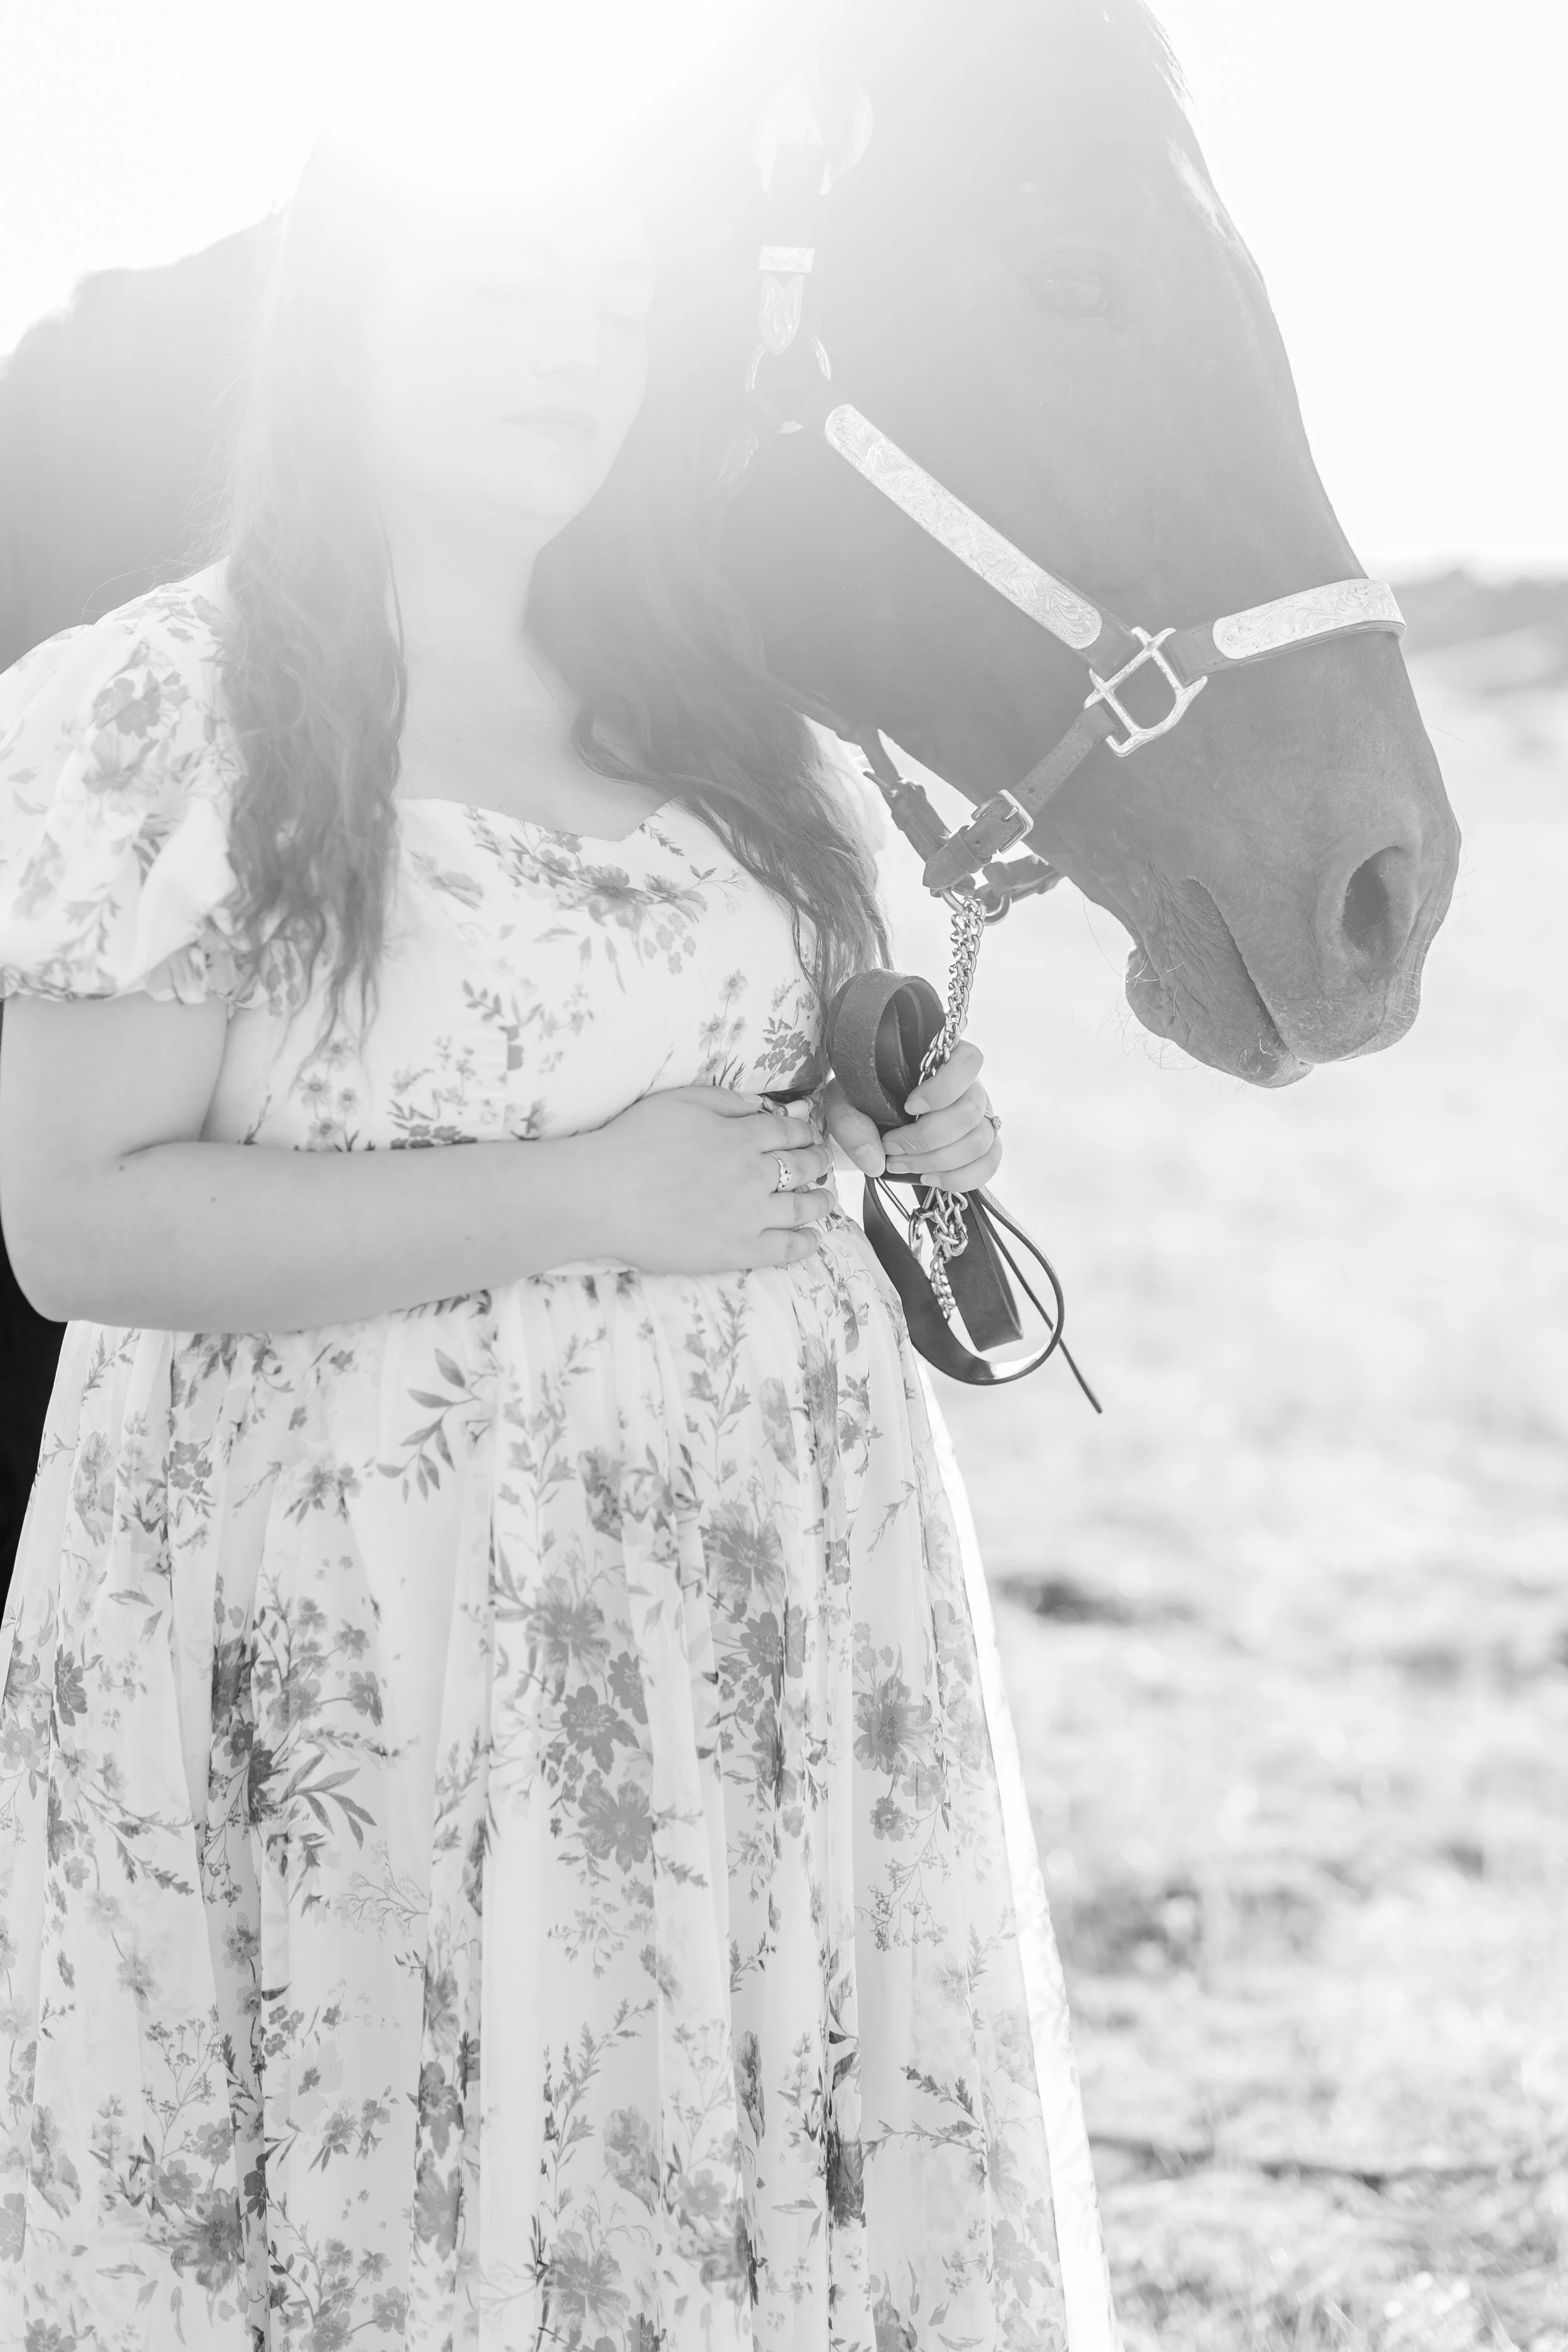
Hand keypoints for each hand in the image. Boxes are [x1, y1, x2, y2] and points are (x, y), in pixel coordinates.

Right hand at [587, 1086, 834, 1274]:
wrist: (605, 1195)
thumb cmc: (633, 1143)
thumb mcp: (680, 1101)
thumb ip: (725, 1101)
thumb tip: (760, 1105)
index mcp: (742, 1135)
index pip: (790, 1131)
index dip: (805, 1132)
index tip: (809, 1136)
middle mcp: (755, 1173)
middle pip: (805, 1165)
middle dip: (819, 1162)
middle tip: (822, 1164)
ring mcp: (750, 1214)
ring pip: (804, 1207)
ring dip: (821, 1201)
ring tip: (824, 1200)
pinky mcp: (739, 1250)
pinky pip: (788, 1248)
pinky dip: (807, 1242)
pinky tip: (813, 1239)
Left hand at [823, 1040, 1001, 1193]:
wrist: (869, 1116)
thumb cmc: (863, 1099)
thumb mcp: (844, 1100)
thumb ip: (851, 1124)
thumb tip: (875, 1162)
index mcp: (944, 1059)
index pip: (969, 1062)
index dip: (943, 1089)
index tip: (909, 1107)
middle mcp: (969, 1086)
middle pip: (970, 1113)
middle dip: (926, 1139)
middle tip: (890, 1148)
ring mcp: (980, 1117)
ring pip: (979, 1143)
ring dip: (937, 1162)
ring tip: (900, 1166)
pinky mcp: (982, 1146)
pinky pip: (988, 1165)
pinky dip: (959, 1179)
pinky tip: (929, 1178)